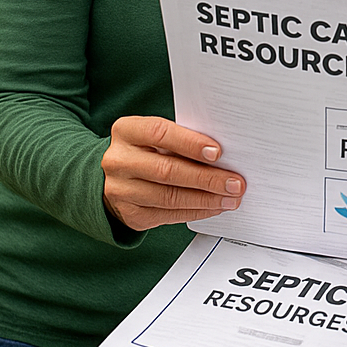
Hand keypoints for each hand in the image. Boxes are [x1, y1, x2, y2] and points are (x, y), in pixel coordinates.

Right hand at [101, 115, 245, 230]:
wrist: (112, 178)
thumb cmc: (144, 151)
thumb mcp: (153, 136)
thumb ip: (180, 139)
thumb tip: (222, 155)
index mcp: (126, 131)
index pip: (159, 133)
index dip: (190, 143)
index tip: (217, 152)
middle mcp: (119, 161)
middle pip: (167, 170)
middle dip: (207, 178)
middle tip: (234, 183)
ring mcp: (121, 190)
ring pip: (169, 197)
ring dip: (206, 199)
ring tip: (230, 198)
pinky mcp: (130, 214)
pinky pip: (168, 215)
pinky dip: (196, 211)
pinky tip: (213, 207)